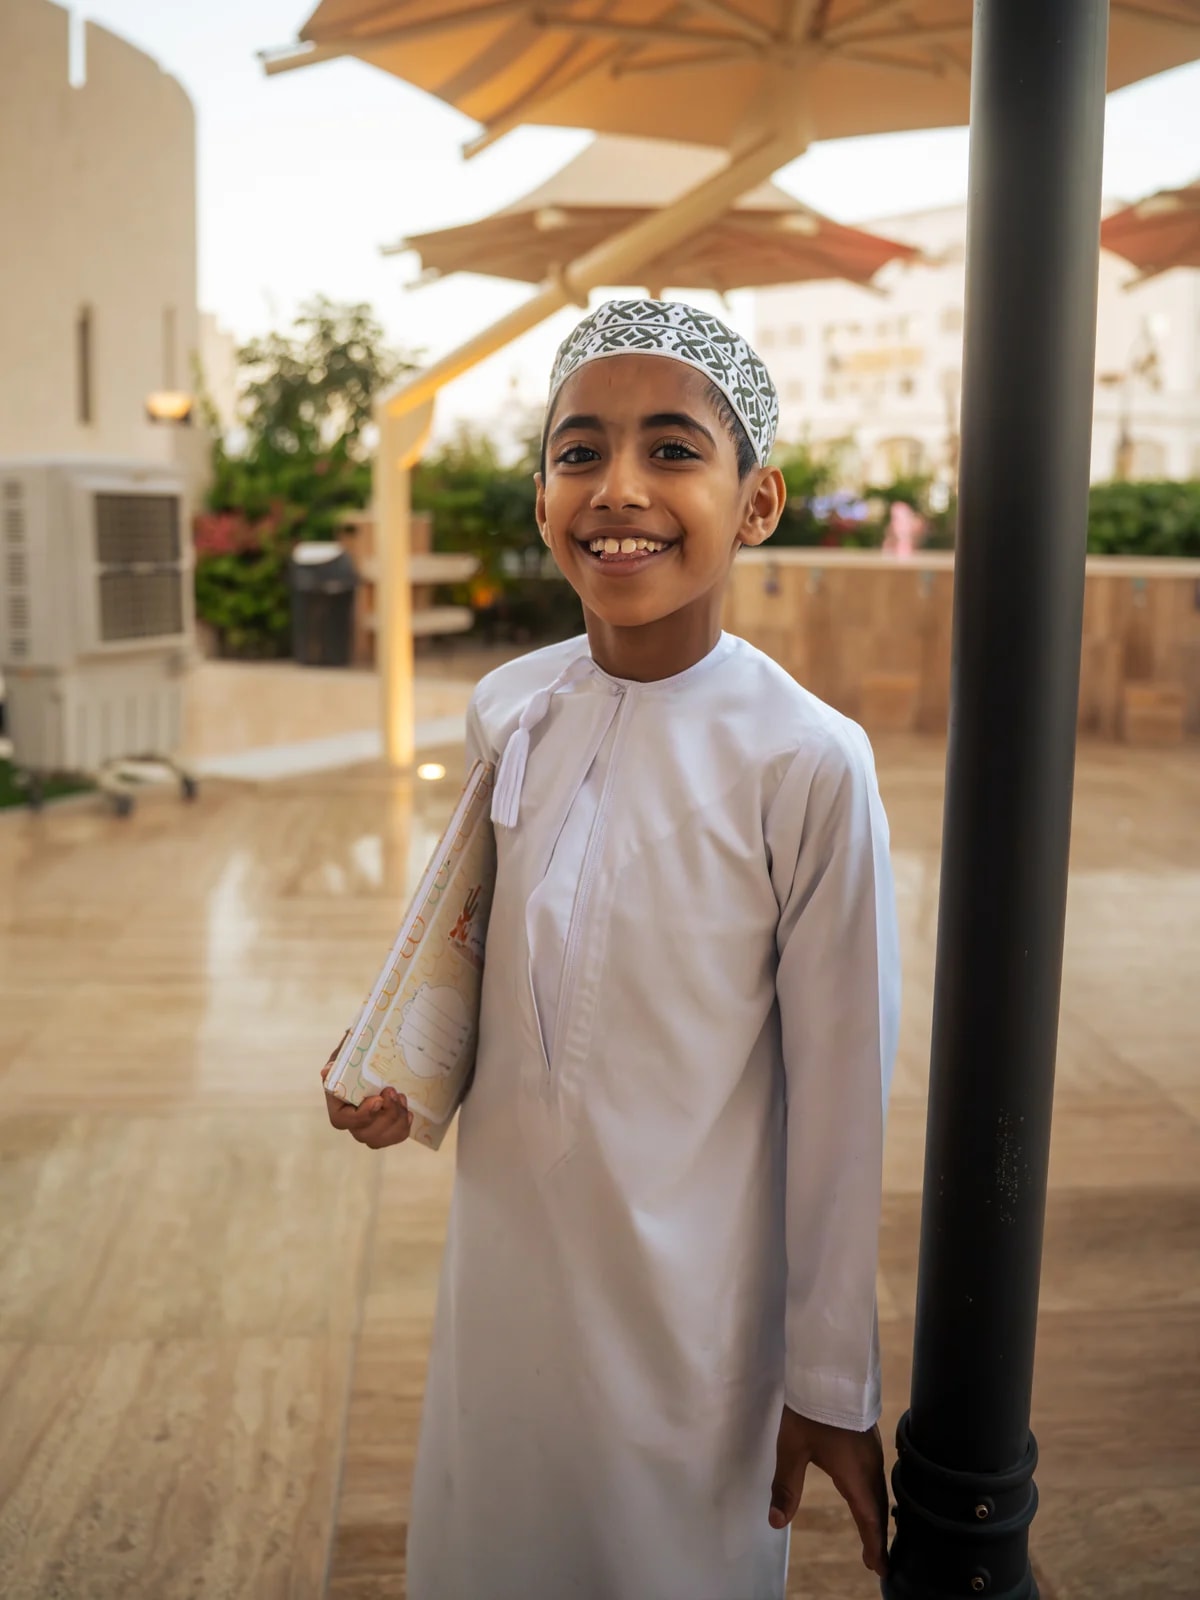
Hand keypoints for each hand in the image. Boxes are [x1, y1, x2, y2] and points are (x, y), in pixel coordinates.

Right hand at [321, 1033, 412, 1148]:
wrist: (375, 1057)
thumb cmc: (357, 1055)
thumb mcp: (346, 1054)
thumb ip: (338, 1062)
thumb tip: (328, 1071)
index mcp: (337, 1103)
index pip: (341, 1120)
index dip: (361, 1116)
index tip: (378, 1100)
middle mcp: (351, 1120)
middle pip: (364, 1134)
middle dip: (385, 1116)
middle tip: (393, 1092)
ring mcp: (369, 1127)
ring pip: (379, 1139)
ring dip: (395, 1121)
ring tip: (401, 1098)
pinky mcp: (386, 1128)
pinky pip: (394, 1137)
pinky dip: (404, 1127)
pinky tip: (408, 1111)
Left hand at [769, 1405, 888, 1578]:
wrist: (831, 1370)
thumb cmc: (810, 1411)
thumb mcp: (792, 1449)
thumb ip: (786, 1486)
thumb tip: (776, 1521)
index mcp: (855, 1475)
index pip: (868, 1519)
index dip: (874, 1545)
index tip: (879, 1568)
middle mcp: (869, 1467)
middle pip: (878, 1509)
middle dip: (877, 1535)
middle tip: (877, 1561)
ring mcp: (873, 1451)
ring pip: (879, 1492)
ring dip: (877, 1516)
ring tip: (873, 1535)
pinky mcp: (869, 1440)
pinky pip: (877, 1478)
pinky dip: (876, 1497)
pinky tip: (868, 1496)